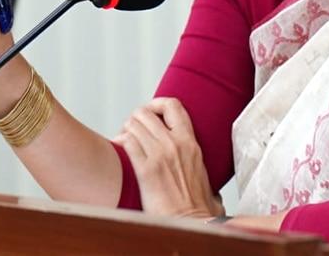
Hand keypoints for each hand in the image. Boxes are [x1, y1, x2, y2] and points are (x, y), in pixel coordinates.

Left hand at [113, 98, 222, 219]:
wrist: (190, 224)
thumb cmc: (198, 209)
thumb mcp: (208, 181)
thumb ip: (203, 175)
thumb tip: (210, 190)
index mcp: (190, 143)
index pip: (172, 105)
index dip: (156, 104)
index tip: (151, 114)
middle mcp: (175, 143)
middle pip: (145, 113)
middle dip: (134, 119)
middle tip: (132, 131)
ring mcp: (160, 155)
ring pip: (134, 124)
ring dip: (125, 130)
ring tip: (123, 140)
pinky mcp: (145, 170)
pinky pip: (127, 142)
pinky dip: (119, 143)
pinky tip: (118, 150)